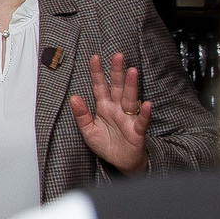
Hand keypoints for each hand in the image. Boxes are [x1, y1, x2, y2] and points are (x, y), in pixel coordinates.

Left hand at [71, 52, 152, 173]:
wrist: (120, 162)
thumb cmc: (106, 145)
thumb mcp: (88, 131)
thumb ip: (81, 115)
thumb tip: (73, 98)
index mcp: (104, 108)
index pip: (100, 87)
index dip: (97, 73)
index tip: (95, 58)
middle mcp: (117, 109)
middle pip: (117, 87)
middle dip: (117, 72)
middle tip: (118, 56)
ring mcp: (128, 118)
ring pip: (130, 99)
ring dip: (131, 85)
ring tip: (132, 71)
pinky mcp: (137, 131)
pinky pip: (141, 121)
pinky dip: (144, 113)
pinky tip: (146, 104)